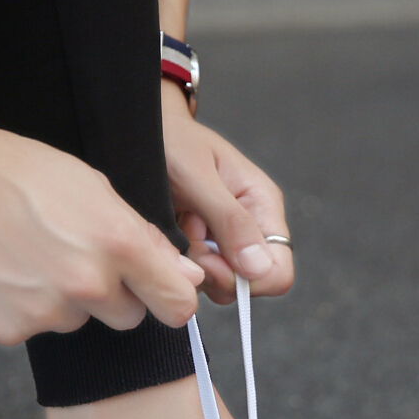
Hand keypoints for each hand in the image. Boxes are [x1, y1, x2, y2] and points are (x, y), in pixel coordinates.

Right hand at [0, 51, 203, 345]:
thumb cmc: (21, 173)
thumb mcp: (98, 191)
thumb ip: (149, 242)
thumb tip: (189, 277)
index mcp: (118, 246)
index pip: (178, 306)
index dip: (173, 298)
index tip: (163, 292)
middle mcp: (86, 285)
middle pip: (129, 318)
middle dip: (115, 295)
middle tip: (79, 257)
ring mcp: (44, 313)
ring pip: (79, 321)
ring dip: (67, 299)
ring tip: (33, 256)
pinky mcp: (6, 330)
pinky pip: (35, 328)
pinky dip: (27, 308)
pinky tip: (7, 271)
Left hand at [161, 80, 293, 304]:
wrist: (140, 132)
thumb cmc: (170, 140)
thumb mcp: (198, 176)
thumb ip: (230, 221)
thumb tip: (259, 268)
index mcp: (262, 205)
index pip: (278, 272)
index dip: (246, 279)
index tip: (208, 258)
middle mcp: (253, 228)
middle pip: (250, 284)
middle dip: (216, 272)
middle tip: (188, 238)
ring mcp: (229, 241)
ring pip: (225, 286)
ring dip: (197, 267)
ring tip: (181, 228)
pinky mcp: (206, 249)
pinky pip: (203, 278)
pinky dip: (185, 264)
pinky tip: (175, 235)